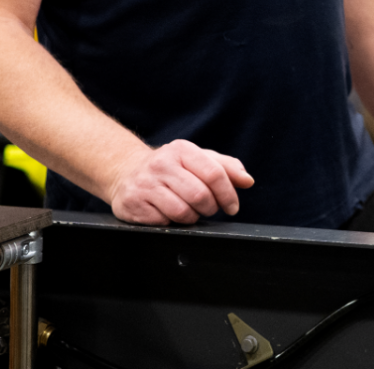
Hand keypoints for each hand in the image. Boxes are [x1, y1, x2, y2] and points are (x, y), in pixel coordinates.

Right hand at [108, 139, 253, 224]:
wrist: (126, 172)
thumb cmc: (170, 167)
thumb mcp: (197, 159)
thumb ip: (226, 167)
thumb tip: (248, 181)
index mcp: (182, 149)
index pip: (215, 174)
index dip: (228, 194)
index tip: (232, 207)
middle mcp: (162, 165)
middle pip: (200, 195)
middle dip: (210, 208)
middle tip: (209, 209)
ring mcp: (145, 185)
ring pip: (183, 212)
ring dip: (192, 217)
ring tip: (189, 211)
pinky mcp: (133, 204)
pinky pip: (164, 222)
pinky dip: (172, 222)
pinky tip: (168, 213)